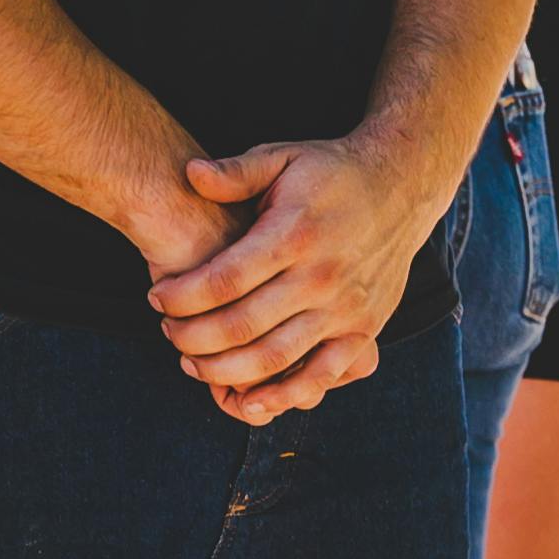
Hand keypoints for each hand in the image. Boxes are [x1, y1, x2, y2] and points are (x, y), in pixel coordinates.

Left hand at [148, 132, 449, 422]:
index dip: (181, 296)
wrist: (402, 186)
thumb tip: (190, 173)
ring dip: (222, 370)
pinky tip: (247, 401)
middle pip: (241, 325)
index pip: (224, 279)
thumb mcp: (283, 157)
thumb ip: (236, 171)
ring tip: (193, 362)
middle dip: (191, 337)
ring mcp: (345, 307)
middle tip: (168, 332)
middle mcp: (322, 275)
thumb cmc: (331, 174)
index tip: (156, 297)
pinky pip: (321, 376)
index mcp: (295, 233)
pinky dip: (282, 396)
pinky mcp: (364, 329)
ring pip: (273, 358)